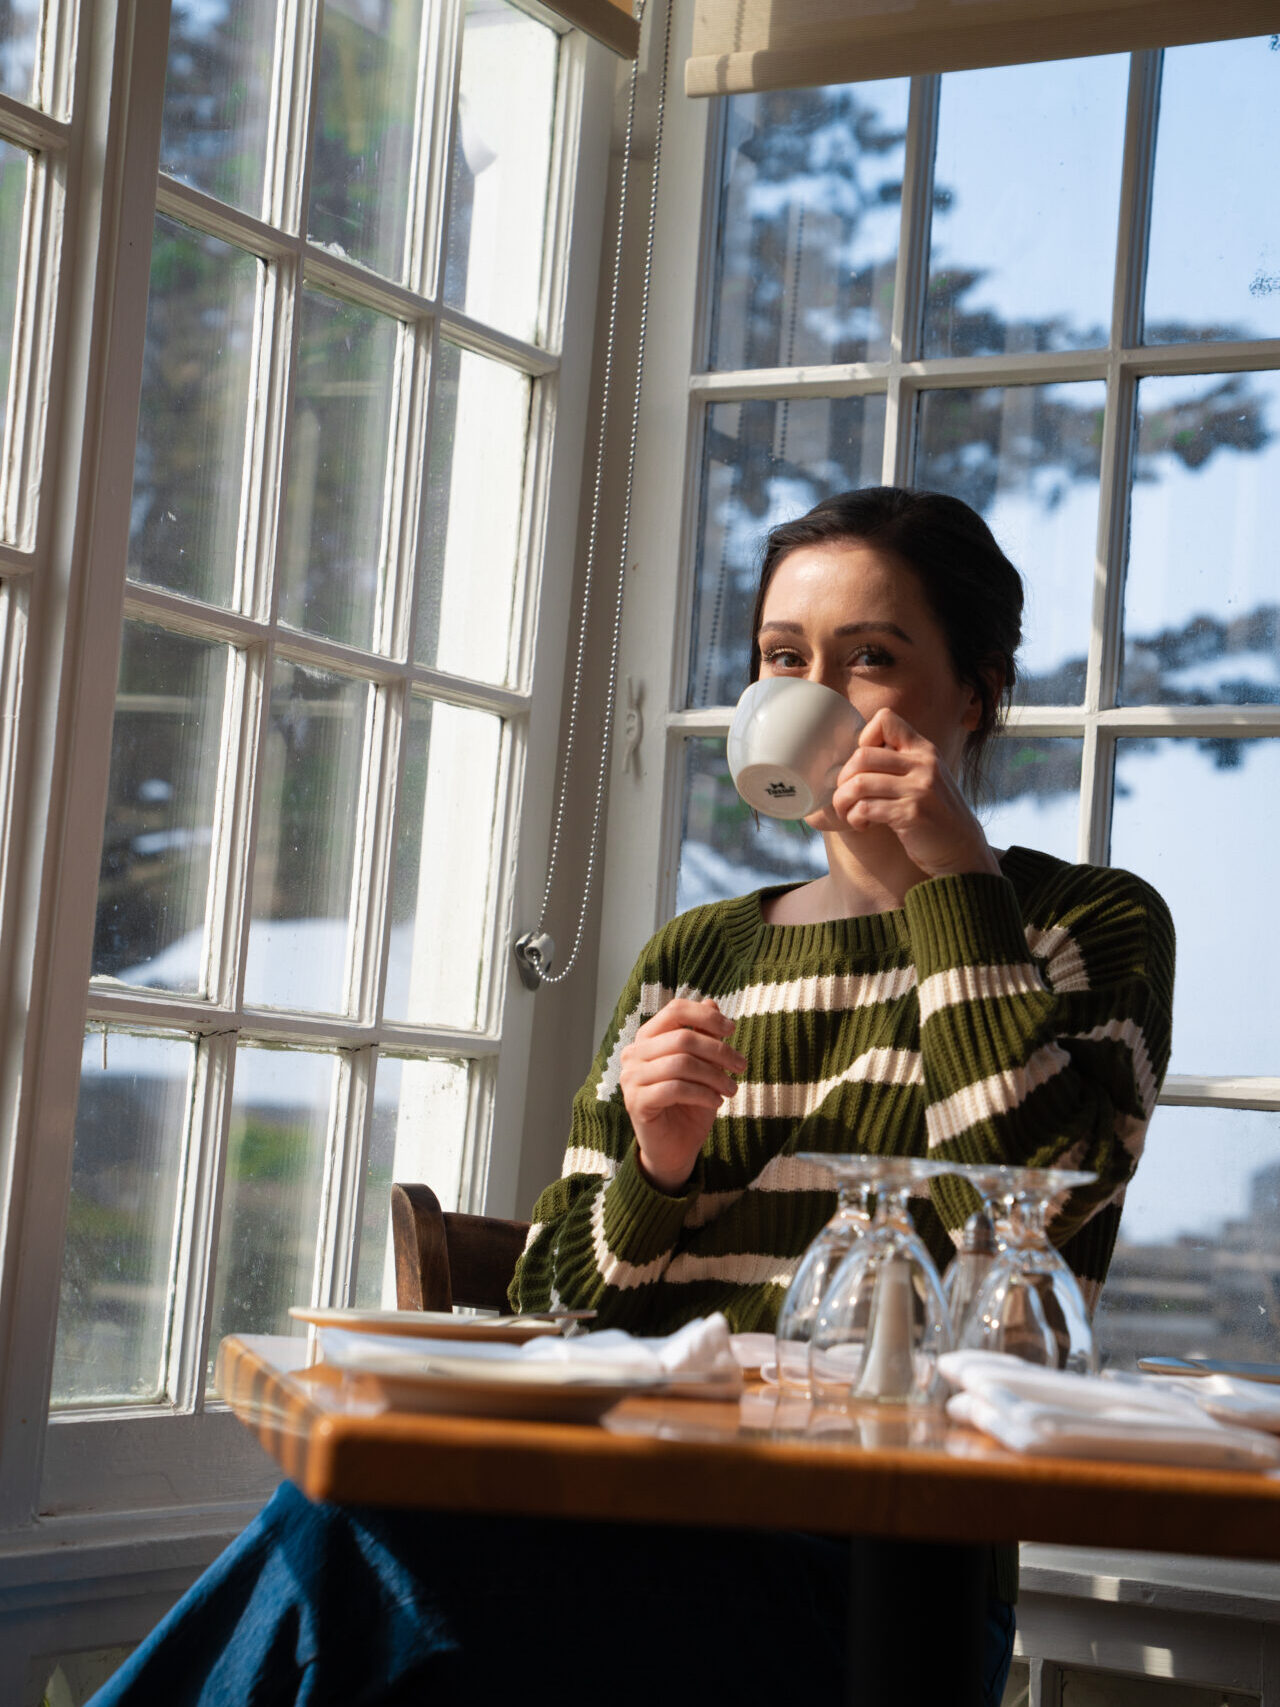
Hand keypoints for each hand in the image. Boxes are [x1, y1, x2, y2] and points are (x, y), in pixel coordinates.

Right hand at [619, 998, 745, 1193]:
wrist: (675, 1148)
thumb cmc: (689, 1103)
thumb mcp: (704, 1066)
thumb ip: (704, 1035)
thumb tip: (711, 1002)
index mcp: (647, 1038)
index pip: (675, 1011)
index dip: (706, 1016)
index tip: (732, 1029)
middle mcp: (633, 1054)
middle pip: (682, 1038)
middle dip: (719, 1051)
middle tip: (741, 1066)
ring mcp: (631, 1078)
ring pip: (681, 1063)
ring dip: (715, 1076)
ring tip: (732, 1089)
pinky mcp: (636, 1102)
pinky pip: (675, 1088)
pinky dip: (703, 1093)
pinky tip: (717, 1102)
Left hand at [829, 707, 1000, 879]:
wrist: (962, 849)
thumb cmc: (933, 814)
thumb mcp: (924, 778)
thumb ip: (899, 763)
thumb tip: (850, 759)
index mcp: (924, 750)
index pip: (885, 719)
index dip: (865, 738)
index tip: (865, 766)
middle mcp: (923, 764)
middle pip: (862, 755)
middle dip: (843, 779)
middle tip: (846, 797)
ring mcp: (919, 788)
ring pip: (859, 783)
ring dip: (843, 801)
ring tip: (849, 813)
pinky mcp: (911, 814)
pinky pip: (865, 808)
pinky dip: (855, 818)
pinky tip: (862, 825)